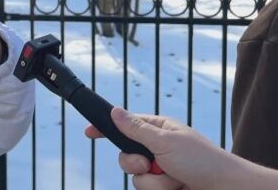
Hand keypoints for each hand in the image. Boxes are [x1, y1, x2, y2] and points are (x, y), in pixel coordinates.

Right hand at [85, 108, 232, 189]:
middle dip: (135, 164)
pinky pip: (146, 189)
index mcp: (159, 130)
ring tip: (174, 179)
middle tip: (150, 164)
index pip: (126, 125)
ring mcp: (161, 169)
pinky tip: (178, 187)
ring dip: (154, 181)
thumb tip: (115, 110)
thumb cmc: (202, 161)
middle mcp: (157, 149)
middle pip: (125, 155)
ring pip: (135, 177)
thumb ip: (136, 129)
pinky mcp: (164, 187)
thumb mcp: (165, 141)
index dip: (107, 128)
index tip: (89, 132)